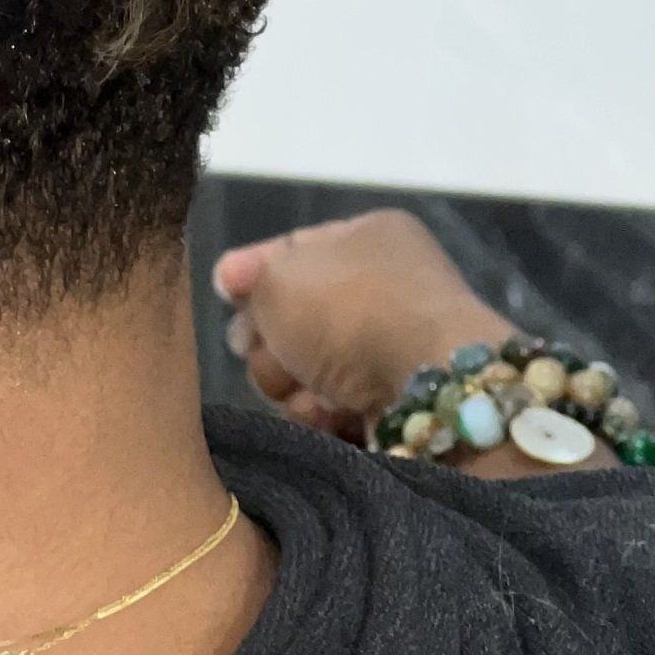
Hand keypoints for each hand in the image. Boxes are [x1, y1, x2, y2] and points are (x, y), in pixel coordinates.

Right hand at [213, 211, 500, 432]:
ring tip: (302, 391)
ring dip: (292, 384)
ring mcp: (395, 348)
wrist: (430, 386)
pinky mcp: (398, 404)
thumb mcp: (280, 277)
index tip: (224, 295)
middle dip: (271, 342)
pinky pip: (335, 408)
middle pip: (297, 317)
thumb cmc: (352, 311)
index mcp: (370, 237)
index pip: (294, 250)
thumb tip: (233, 281)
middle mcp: (386, 288)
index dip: (253, 272)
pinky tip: (324, 417)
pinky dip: (321, 416)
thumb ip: (249, 280)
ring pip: (309, 369)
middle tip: (265, 352)